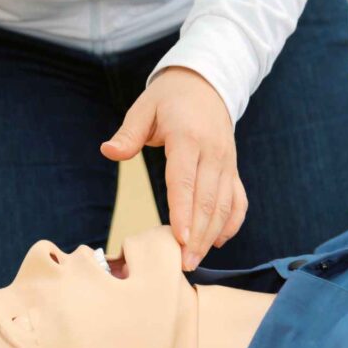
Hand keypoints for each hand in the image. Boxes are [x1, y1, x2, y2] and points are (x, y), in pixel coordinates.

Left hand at [101, 66, 247, 270]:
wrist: (207, 83)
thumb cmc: (169, 98)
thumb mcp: (144, 107)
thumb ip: (128, 133)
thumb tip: (108, 151)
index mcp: (188, 137)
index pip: (185, 180)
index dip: (183, 211)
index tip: (179, 239)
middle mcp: (212, 152)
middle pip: (207, 200)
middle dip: (197, 235)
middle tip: (184, 263)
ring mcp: (226, 163)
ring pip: (225, 205)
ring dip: (211, 234)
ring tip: (196, 259)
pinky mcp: (233, 170)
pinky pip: (238, 201)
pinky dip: (231, 223)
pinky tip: (217, 242)